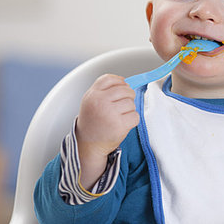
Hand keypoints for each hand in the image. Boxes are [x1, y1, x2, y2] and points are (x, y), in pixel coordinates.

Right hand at [75, 74, 139, 188]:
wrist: (88, 144)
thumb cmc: (92, 121)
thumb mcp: (91, 101)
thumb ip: (104, 89)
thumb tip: (124, 81)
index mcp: (92, 95)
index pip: (110, 79)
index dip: (120, 82)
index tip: (122, 88)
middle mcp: (100, 102)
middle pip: (125, 90)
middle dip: (128, 96)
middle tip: (122, 105)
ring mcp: (110, 114)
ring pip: (131, 103)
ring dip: (129, 109)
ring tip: (120, 116)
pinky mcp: (119, 126)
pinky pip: (135, 116)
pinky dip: (132, 120)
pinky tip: (123, 124)